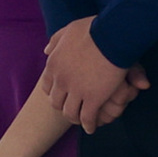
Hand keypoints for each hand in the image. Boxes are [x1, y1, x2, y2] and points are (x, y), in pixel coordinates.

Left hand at [36, 14, 144, 129]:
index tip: (61, 94)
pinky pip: (87, 118)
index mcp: (54, 64)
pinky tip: (92, 127)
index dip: (54, 92)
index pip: (47, 86)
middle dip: (63, 106)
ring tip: (81, 121)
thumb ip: (56, 41)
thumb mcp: (68, 30)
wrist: (111, 36)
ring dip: (74, 118)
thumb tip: (46, 51)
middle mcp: (61, 80)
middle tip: (71, 109)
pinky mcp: (93, 99)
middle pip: (57, 102)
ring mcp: (76, 91)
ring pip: (70, 113)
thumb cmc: (93, 29)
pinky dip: (89, 125)